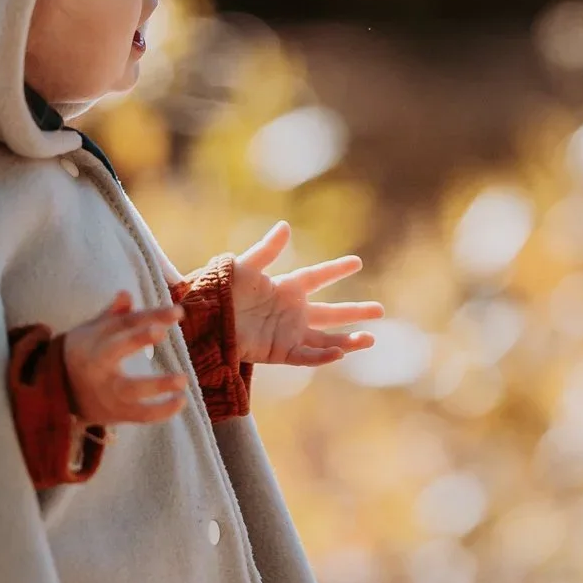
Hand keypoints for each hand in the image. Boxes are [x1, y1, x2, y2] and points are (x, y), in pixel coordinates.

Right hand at [60, 292, 188, 425]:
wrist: (59, 393)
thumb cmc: (84, 354)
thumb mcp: (92, 332)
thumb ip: (113, 316)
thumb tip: (126, 294)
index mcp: (96, 341)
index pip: (125, 324)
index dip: (151, 315)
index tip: (178, 312)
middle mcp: (99, 365)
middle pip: (117, 349)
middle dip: (137, 339)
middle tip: (162, 331)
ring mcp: (106, 391)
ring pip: (131, 389)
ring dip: (157, 385)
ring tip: (183, 379)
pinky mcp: (115, 413)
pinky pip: (140, 415)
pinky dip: (161, 412)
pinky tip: (181, 401)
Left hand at [229, 221, 383, 367]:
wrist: (201, 320)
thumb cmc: (219, 291)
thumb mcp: (244, 267)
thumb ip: (267, 251)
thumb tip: (286, 227)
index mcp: (285, 287)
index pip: (317, 277)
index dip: (336, 269)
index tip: (357, 262)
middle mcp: (291, 312)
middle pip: (330, 312)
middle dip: (354, 311)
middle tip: (380, 310)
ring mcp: (287, 334)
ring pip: (324, 338)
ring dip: (347, 340)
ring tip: (370, 339)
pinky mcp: (278, 352)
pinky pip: (305, 356)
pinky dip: (322, 355)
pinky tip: (339, 351)